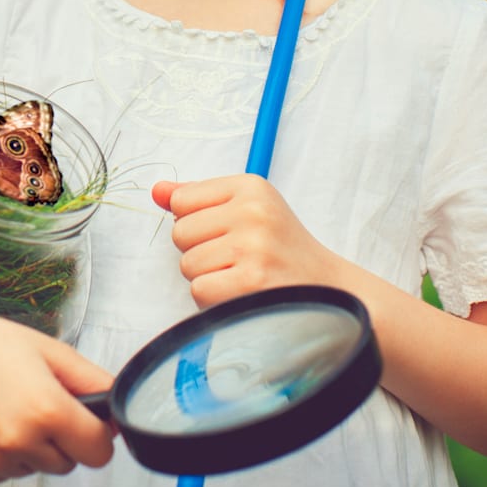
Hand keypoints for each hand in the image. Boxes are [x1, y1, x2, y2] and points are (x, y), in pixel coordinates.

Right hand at [0, 299, 116, 484]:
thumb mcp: (47, 351)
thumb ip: (92, 382)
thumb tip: (118, 411)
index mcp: (47, 410)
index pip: (100, 453)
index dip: (95, 436)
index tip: (82, 422)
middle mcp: (19, 441)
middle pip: (67, 464)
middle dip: (57, 440)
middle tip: (29, 402)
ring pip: (32, 470)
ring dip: (25, 448)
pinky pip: (0, 474)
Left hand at [152, 174, 345, 308]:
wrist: (329, 290)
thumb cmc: (280, 250)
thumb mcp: (247, 210)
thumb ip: (198, 199)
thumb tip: (157, 191)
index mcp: (251, 186)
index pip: (181, 200)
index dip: (197, 224)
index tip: (228, 232)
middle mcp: (254, 211)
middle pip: (180, 233)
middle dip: (201, 252)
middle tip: (238, 259)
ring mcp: (254, 247)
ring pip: (187, 265)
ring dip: (209, 279)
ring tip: (242, 276)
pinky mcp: (251, 282)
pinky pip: (199, 290)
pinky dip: (214, 300)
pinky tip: (242, 294)